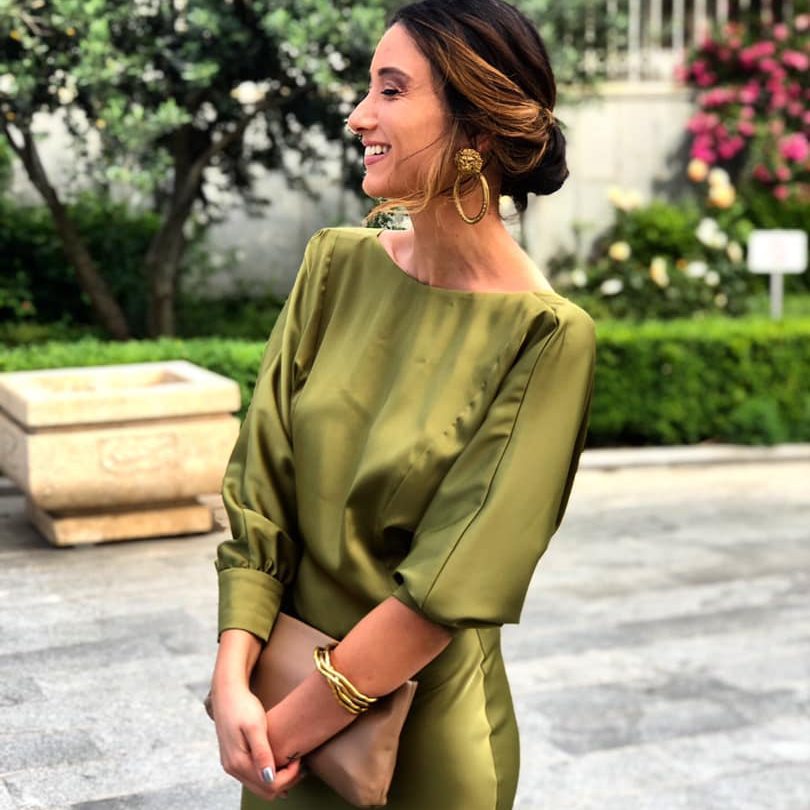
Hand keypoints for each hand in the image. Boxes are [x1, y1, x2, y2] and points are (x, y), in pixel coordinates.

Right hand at [211, 681, 303, 800]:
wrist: (227, 691)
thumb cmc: (243, 705)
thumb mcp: (255, 726)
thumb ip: (261, 753)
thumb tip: (269, 778)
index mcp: (238, 763)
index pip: (269, 785)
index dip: (289, 777)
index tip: (299, 759)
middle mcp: (232, 769)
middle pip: (265, 791)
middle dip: (286, 781)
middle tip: (300, 762)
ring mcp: (231, 765)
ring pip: (259, 786)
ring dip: (278, 779)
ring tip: (293, 761)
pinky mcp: (233, 758)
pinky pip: (253, 776)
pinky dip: (268, 774)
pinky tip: (279, 760)